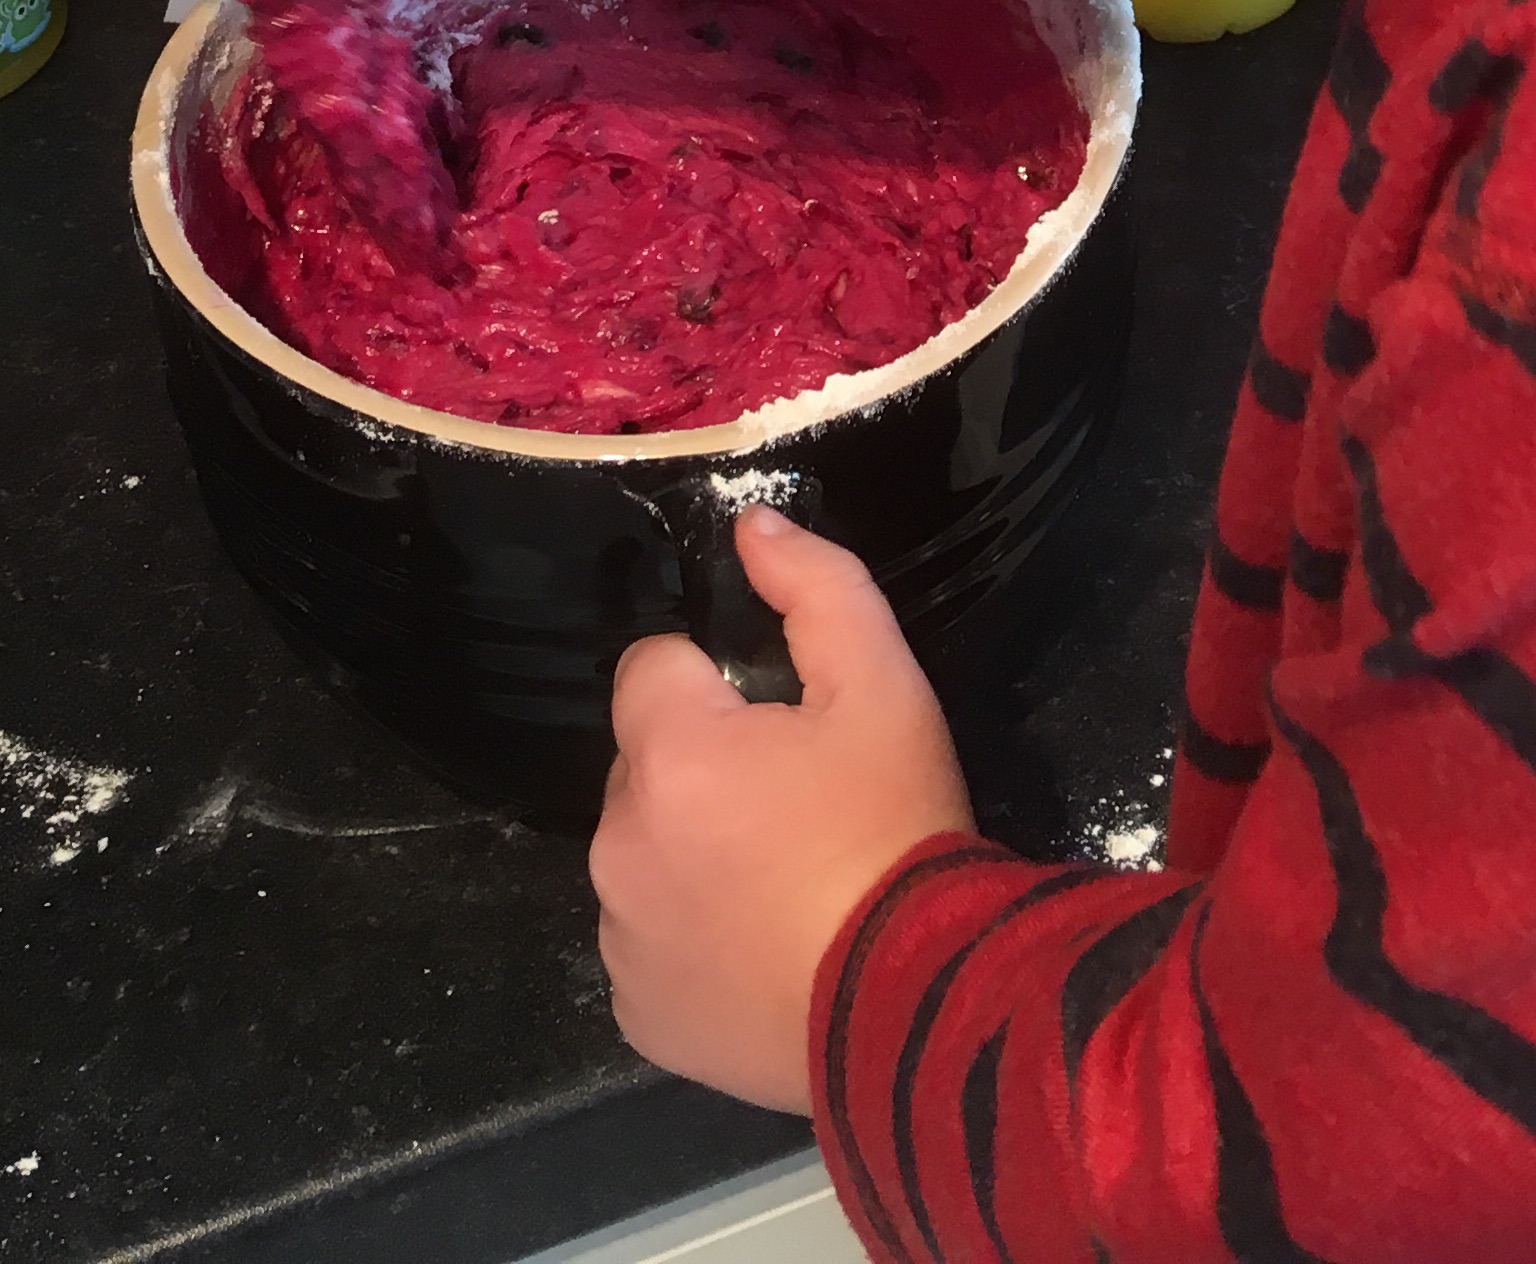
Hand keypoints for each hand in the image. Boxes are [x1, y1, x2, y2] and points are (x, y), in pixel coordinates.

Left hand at [593, 511, 974, 1110]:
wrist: (916, 1004)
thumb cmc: (896, 829)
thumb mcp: (885, 684)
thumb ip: (816, 585)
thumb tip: (752, 524)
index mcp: (670, 754)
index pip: (651, 668)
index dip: (718, 683)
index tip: (782, 724)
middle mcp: (619, 844)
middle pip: (644, 766)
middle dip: (703, 770)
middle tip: (794, 806)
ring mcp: (621, 938)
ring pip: (642, 857)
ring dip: (691, 854)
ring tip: (785, 884)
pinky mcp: (636, 1012)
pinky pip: (648, 945)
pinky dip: (690, 939)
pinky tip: (762, 948)